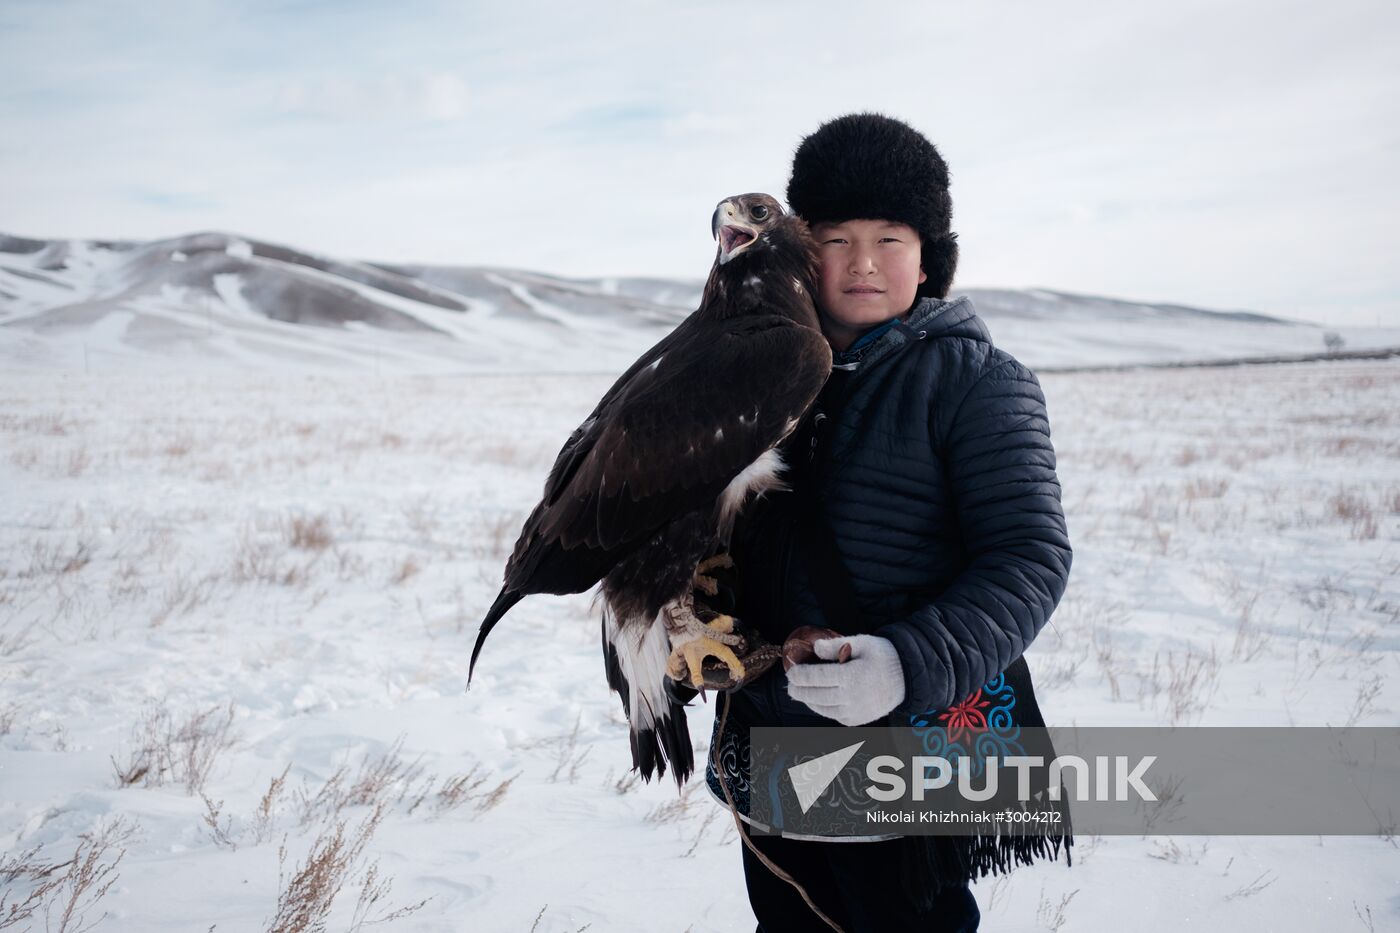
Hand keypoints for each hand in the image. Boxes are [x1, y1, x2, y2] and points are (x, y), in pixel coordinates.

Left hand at [785, 634, 905, 725]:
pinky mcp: (856, 720)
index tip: (790, 672)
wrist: (907, 678)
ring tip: (799, 691)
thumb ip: (836, 645)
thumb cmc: (883, 656)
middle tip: (790, 684)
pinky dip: (821, 708)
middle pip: (815, 696)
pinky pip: (832, 715)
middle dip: (798, 690)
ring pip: (822, 708)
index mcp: (853, 676)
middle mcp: (852, 697)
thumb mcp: (862, 642)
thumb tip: (814, 647)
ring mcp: (854, 712)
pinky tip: (816, 699)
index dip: (800, 676)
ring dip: (808, 700)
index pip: (817, 677)